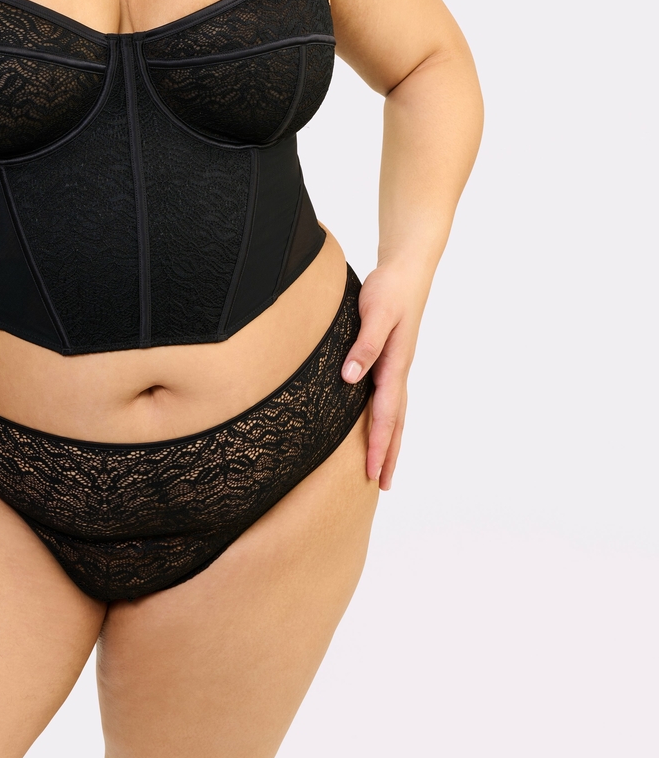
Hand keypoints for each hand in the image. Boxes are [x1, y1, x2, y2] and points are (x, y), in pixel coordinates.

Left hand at [340, 262, 426, 490]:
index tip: (371, 471)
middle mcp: (398, 371)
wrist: (406, 271)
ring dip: (390, 442)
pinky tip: (379, 428)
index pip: (385, 414)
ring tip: (383, 468)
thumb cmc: (389, 290)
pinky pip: (390, 399)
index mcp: (394, 365)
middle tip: (382, 486)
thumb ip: (364, 346)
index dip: (377, 444)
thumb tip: (350, 379)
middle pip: (395, 422)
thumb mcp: (375, 314)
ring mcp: (397, 367)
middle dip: (388, 454)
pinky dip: (387, 421)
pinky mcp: (391, 360)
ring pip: (395, 414)